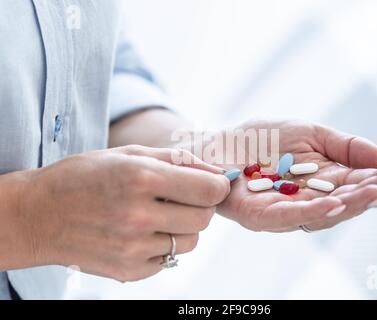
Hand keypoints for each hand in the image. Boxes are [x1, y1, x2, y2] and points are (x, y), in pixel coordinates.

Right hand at [9, 146, 228, 280]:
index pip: (208, 190)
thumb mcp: (129, 154)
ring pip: (190, 241)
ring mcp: (133, 248)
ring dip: (183, 227)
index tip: (214, 184)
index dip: (218, 186)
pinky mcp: (128, 270)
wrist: (38, 215)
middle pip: (204, 218)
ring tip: (157, 214)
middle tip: (182, 197)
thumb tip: (216, 173)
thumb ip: (178, 160)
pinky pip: (168, 258)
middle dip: (201, 205)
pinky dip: (163, 244)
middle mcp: (138, 216)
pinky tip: (140, 232)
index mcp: (141, 178)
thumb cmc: (84, 177)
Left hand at [217, 120, 376, 231]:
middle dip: (373, 190)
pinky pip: (287, 217)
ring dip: (350, 203)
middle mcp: (306, 201)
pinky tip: (334, 202)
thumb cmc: (262, 139)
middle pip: (344, 201)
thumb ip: (344, 145)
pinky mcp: (258, 215)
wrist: (218, 145)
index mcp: (321, 182)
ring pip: (321, 213)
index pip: (356, 183)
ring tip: (376, 190)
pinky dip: (312, 211)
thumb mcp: (309, 133)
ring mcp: (283, 211)